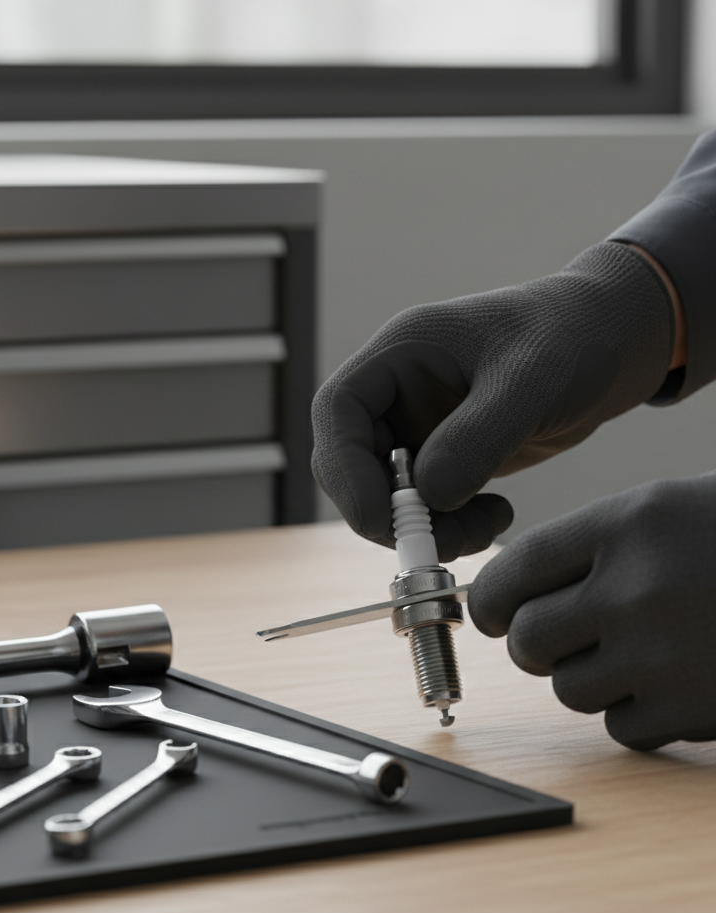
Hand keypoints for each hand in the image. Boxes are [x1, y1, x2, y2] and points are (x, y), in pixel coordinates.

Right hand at [311, 242, 672, 560]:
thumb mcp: (530, 381)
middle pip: (350, 463)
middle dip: (387, 511)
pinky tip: (495, 515)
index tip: (383, 519)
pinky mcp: (441, 458)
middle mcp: (394, 392)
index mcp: (397, 353)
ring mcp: (414, 427)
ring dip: (425, 527)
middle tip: (440, 539)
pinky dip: (449, 526)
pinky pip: (422, 508)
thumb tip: (430, 496)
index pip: (337, 411)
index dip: (345, 470)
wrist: (611, 344)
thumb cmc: (572, 337)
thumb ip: (477, 437)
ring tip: (487, 525)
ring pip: (384, 495)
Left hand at [468, 474, 715, 749]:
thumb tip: (510, 593)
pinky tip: (678, 684)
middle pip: (527, 640)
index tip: (492, 615)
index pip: (512, 571)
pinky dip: (638, 716)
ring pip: (568, 690)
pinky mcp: (696, 712)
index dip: (488, 601)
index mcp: (629, 523)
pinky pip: (621, 730)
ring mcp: (666, 655)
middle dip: (537, 645)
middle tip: (564, 638)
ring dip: (591, 680)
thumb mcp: (671, 510)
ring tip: (641, 654)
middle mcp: (637, 587)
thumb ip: (591, 547)